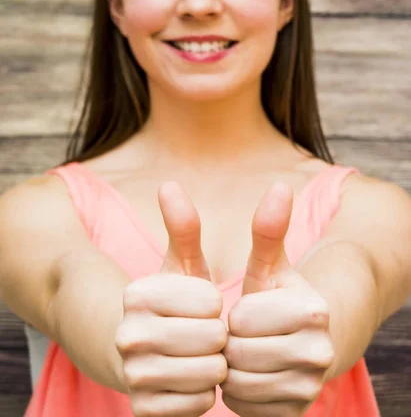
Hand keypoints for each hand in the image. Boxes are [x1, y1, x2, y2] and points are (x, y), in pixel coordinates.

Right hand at [115, 181, 226, 416]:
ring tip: (201, 355)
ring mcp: (132, 375)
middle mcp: (127, 334)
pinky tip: (191, 379)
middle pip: (211, 340)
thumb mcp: (180, 265)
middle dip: (218, 337)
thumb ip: (181, 227)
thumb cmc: (173, 305)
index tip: (203, 305)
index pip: (211, 302)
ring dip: (215, 365)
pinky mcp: (142, 409)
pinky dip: (204, 392)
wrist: (141, 353)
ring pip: (209, 375)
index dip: (216, 305)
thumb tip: (168, 184)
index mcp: (137, 293)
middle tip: (206, 333)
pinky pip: (200, 404)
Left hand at [221, 182, 334, 416]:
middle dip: (231, 342)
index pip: (242, 319)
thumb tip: (280, 184)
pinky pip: (246, 408)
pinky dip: (239, 392)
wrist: (302, 342)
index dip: (234, 314)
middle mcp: (320, 351)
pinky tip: (249, 374)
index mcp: (312, 310)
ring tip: (243, 351)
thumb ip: (269, 229)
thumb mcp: (269, 264)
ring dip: (232, 367)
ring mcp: (311, 387)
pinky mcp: (297, 413)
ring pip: (240, 383)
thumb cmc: (277, 298)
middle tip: (241, 334)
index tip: (244, 310)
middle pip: (240, 353)